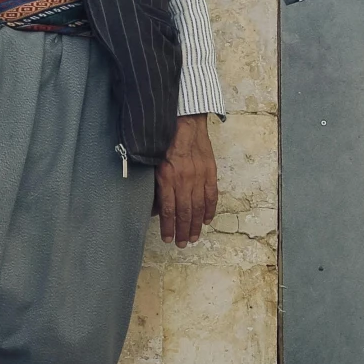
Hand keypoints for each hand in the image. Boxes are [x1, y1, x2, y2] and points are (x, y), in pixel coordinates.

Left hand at [156, 115, 218, 247]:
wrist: (184, 120)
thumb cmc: (164, 139)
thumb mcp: (152, 161)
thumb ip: (154, 184)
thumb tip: (153, 206)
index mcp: (167, 177)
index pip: (168, 209)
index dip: (168, 227)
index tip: (168, 239)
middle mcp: (184, 179)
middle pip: (184, 212)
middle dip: (183, 231)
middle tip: (182, 244)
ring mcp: (199, 175)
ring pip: (198, 206)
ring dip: (196, 225)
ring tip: (194, 237)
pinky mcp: (210, 170)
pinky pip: (211, 194)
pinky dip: (209, 209)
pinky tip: (207, 220)